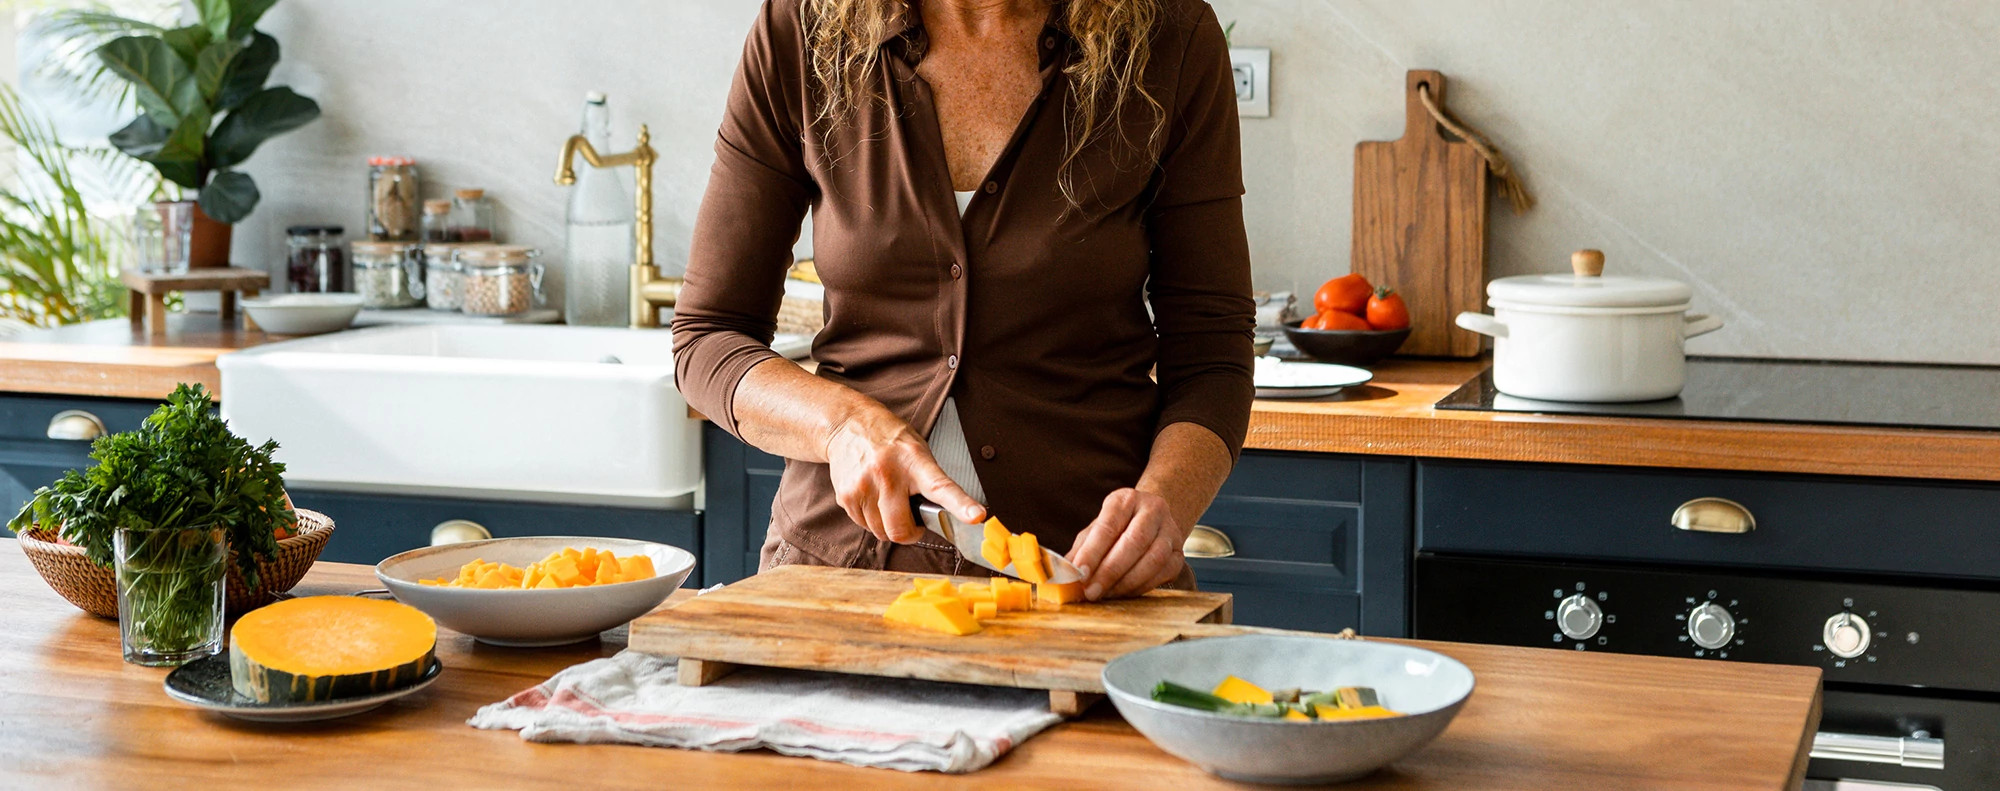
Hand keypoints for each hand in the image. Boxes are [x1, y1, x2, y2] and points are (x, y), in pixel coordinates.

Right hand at [825, 405, 984, 543]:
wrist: (848, 426)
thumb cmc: (890, 441)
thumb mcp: (918, 450)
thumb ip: (929, 482)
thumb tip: (943, 518)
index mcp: (914, 461)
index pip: (941, 487)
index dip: (960, 505)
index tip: (976, 517)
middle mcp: (887, 474)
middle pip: (901, 530)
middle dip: (909, 533)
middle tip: (912, 521)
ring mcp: (863, 486)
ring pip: (881, 532)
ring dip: (888, 526)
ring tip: (888, 501)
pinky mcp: (845, 496)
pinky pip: (864, 526)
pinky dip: (872, 520)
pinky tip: (872, 498)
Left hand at [1065, 488, 1185, 600]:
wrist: (1150, 521)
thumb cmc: (1116, 528)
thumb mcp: (1095, 530)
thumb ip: (1081, 550)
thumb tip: (1066, 574)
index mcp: (1126, 500)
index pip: (1108, 525)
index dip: (1093, 551)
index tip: (1079, 572)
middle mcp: (1152, 509)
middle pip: (1134, 542)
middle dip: (1110, 571)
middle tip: (1091, 591)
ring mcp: (1170, 530)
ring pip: (1153, 559)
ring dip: (1126, 582)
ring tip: (1106, 594)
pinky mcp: (1179, 552)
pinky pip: (1163, 572)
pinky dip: (1142, 586)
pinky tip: (1124, 592)